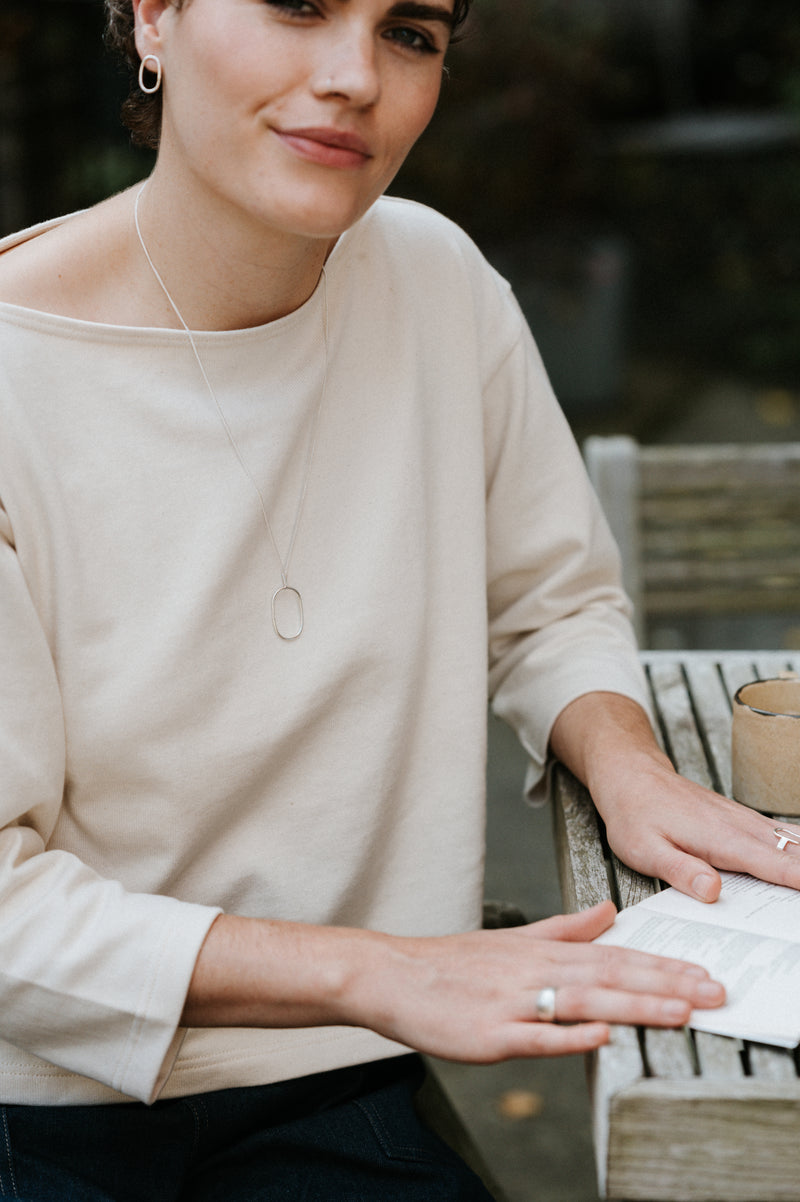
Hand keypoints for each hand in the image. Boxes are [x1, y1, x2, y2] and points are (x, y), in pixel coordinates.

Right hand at [347, 901, 724, 1060]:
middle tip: (711, 992)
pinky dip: (569, 1035)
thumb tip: (608, 913)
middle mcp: (533, 972)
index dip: (660, 965)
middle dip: (664, 985)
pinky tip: (601, 1034)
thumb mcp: (512, 938)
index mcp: (540, 950)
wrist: (391, 974)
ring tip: (678, 1012)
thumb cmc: (451, 963)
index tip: (701, 972)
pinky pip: (535, 1035)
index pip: (613, 956)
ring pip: (582, 1001)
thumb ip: (564, 928)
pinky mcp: (489, 1033)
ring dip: (634, 1005)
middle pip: (608, 975)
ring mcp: (511, 1002)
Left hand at [595, 754, 799, 902]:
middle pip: (798, 855)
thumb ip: (680, 871)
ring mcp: (745, 822)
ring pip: (795, 843)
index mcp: (723, 840)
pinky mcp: (743, 821)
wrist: (630, 774)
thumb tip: (712, 891)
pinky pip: (783, 836)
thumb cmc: (634, 813)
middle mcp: (742, 828)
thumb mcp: (644, 849)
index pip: (777, 868)